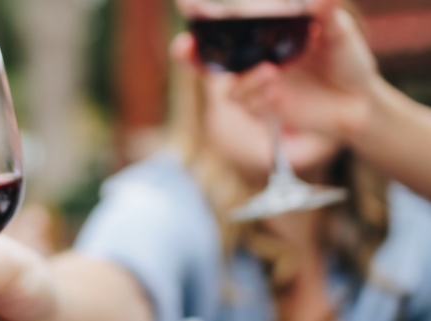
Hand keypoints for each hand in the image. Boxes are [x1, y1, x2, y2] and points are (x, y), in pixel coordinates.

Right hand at [175, 0, 379, 139]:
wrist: (360, 101)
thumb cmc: (346, 60)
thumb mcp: (340, 34)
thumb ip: (327, 15)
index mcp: (264, 32)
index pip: (226, 22)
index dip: (201, 14)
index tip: (186, 5)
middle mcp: (252, 58)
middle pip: (207, 57)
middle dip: (188, 54)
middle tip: (183, 46)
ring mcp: (255, 83)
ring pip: (230, 85)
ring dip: (245, 80)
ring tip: (271, 73)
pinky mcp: (264, 107)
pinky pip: (248, 104)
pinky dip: (259, 97)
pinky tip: (278, 92)